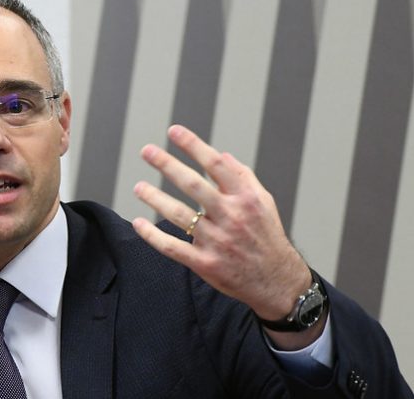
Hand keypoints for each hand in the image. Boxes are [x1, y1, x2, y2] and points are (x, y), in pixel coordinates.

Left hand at [132, 125, 313, 330]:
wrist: (276, 281)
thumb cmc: (266, 237)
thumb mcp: (264, 202)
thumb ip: (243, 177)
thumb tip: (221, 155)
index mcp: (245, 198)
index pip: (215, 164)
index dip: (193, 145)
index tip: (174, 131)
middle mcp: (231, 216)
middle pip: (193, 185)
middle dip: (167, 165)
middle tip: (147, 151)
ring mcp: (217, 240)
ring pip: (179, 215)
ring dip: (155, 198)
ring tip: (138, 187)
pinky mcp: (205, 263)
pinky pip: (173, 247)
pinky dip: (153, 236)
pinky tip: (139, 223)